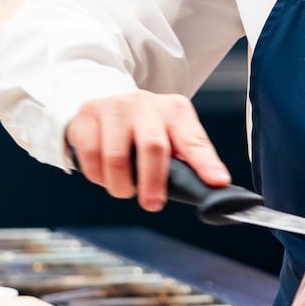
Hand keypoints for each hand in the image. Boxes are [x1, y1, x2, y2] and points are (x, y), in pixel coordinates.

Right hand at [65, 91, 229, 210]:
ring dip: (121, 184)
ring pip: (117, 157)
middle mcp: (146, 104)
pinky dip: (97, 175)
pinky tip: (104, 175)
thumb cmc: (144, 127)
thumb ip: (189, 158)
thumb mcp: (171, 134)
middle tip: (152, 204)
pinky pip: (90, 155)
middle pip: (153, 147)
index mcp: (175, 111)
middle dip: (153, 183)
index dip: (205, 163)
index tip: (216, 182)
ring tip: (125, 189)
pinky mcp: (87, 116)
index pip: (194, 140)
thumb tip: (213, 184)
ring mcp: (115, 107)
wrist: (107, 101)